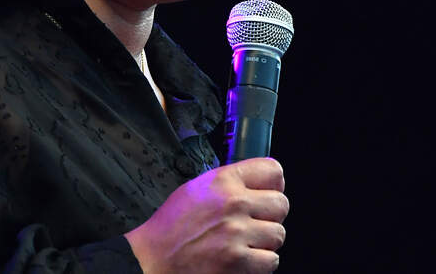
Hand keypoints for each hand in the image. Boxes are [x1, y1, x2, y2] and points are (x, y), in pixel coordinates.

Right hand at [124, 157, 288, 272]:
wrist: (154, 257)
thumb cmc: (172, 225)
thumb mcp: (196, 188)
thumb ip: (228, 183)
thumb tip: (256, 185)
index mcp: (223, 181)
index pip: (273, 170)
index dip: (274, 184)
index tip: (267, 194)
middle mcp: (234, 203)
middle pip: (281, 204)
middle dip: (272, 216)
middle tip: (256, 223)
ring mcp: (237, 233)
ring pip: (278, 234)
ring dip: (265, 242)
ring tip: (246, 243)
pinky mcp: (238, 261)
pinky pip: (272, 261)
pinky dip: (261, 264)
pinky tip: (244, 259)